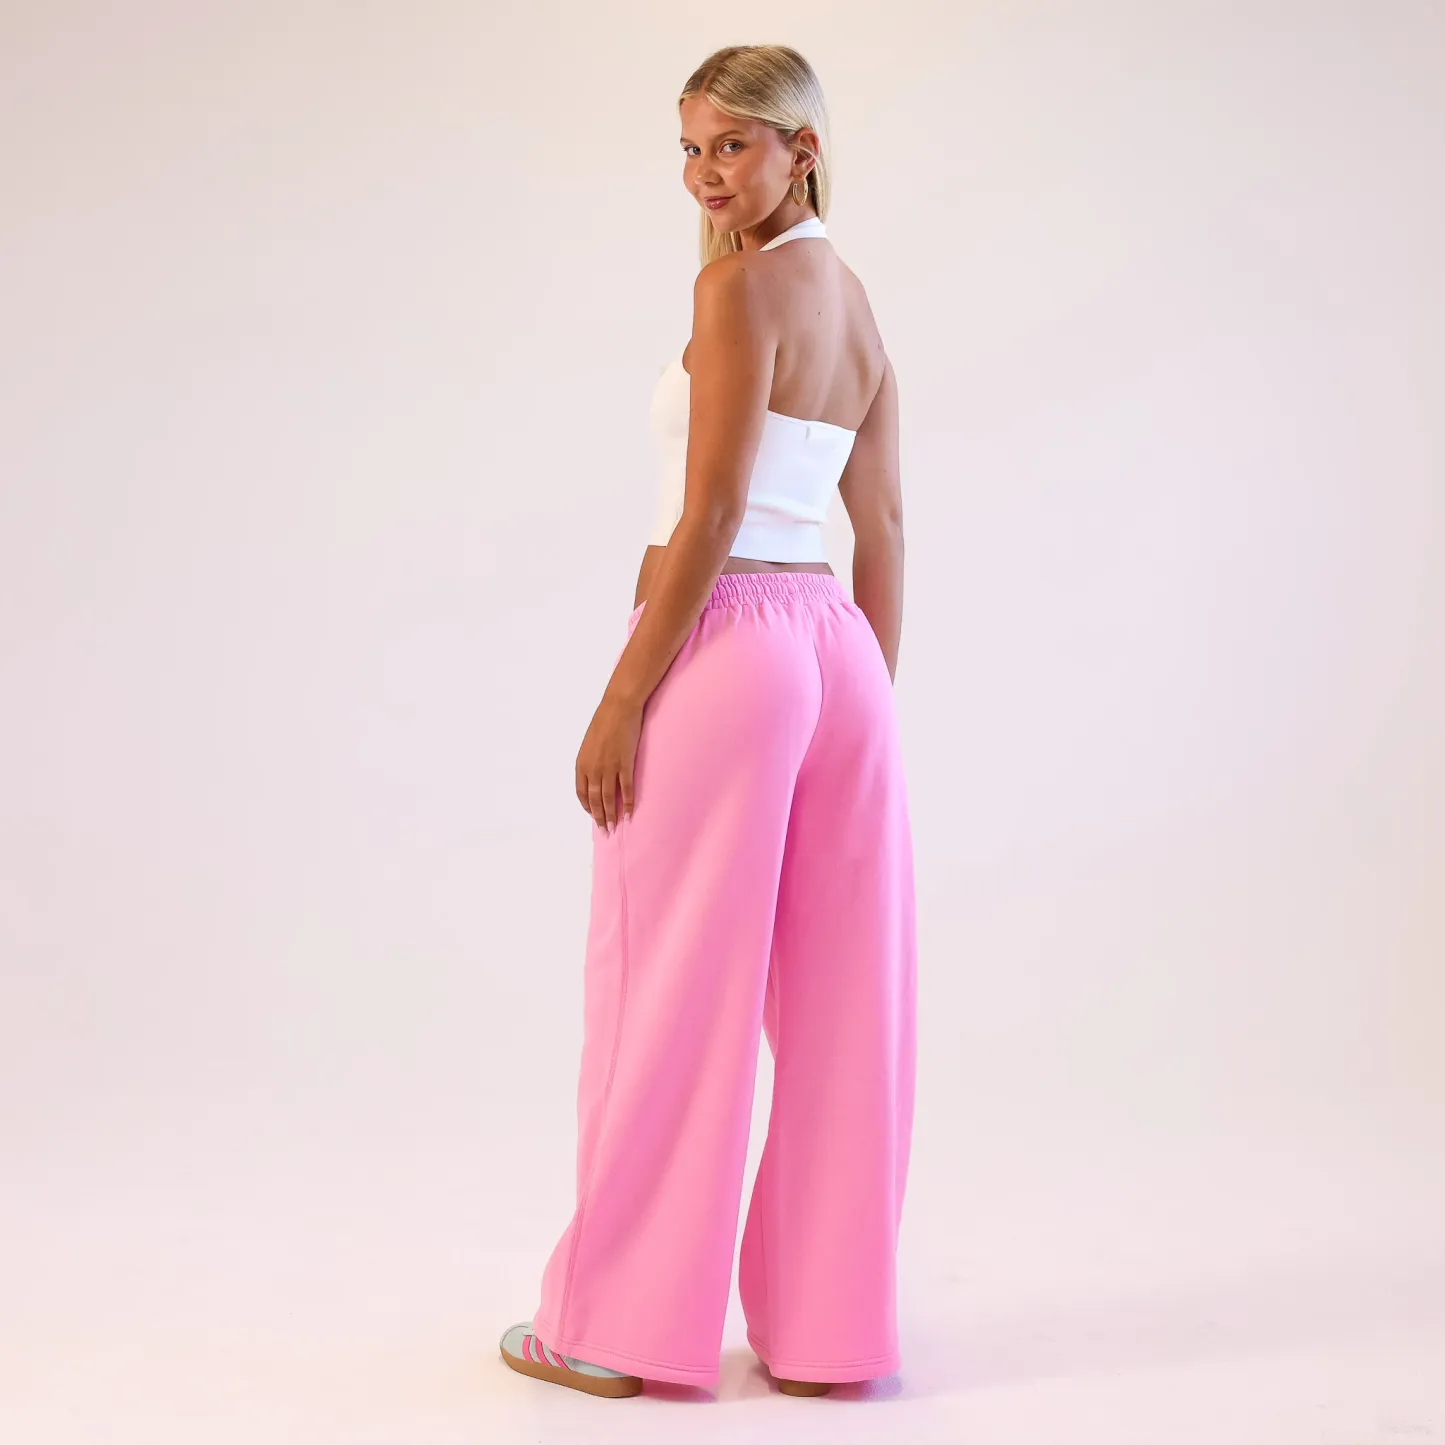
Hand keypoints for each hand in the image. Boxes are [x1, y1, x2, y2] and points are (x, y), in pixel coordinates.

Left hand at [575, 690, 642, 831]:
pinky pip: (626, 788)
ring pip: (609, 798)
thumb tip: (595, 775)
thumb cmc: (604, 722)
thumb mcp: (590, 743)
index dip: (587, 806)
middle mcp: (593, 768)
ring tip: (614, 827)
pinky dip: (627, 803)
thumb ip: (591, 761)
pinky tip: (629, 813)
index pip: (581, 793)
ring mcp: (609, 767)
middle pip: (595, 799)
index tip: (593, 815)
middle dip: (599, 817)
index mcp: (582, 764)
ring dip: (611, 815)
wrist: (618, 708)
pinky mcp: (625, 764)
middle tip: (604, 830)